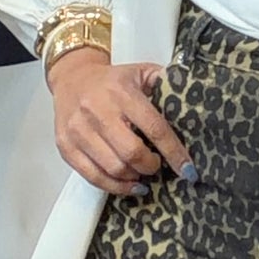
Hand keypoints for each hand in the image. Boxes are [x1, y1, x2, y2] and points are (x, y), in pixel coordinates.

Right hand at [50, 47, 191, 196]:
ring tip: (142, 173)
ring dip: (133, 177)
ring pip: (113, 168)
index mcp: (121, 92)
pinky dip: (114, 186)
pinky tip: (127, 183)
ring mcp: (78, 130)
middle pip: (131, 153)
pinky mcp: (65, 146)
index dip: (174, 153)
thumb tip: (192, 97)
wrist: (72, 77)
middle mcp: (97, 111)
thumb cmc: (111, 80)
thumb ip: (165, 83)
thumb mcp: (140, 72)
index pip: (154, 128)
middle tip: (157, 166)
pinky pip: (92, 176)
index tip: (187, 170)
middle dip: (151, 166)